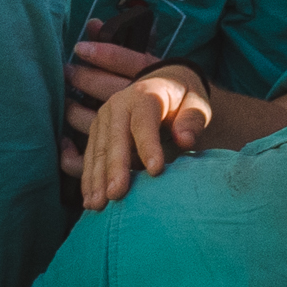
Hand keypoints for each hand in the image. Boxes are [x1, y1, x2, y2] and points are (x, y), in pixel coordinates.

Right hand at [72, 46, 207, 205]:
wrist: (162, 81)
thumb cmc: (183, 98)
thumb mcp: (197, 102)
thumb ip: (193, 119)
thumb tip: (185, 140)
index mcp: (144, 95)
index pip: (143, 123)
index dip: (148, 147)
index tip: (156, 172)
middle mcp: (117, 105)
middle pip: (114, 140)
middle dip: (114, 170)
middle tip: (116, 195)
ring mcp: (102, 119)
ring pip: (97, 152)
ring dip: (95, 179)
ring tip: (96, 205)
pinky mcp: (96, 132)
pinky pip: (89, 157)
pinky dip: (88, 179)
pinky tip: (89, 199)